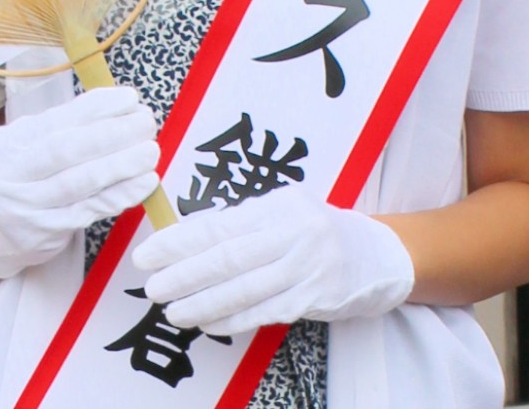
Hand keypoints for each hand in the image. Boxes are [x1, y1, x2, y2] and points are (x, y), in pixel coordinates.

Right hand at [0, 86, 159, 277]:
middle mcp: (8, 175)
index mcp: (2, 145)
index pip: (52, 121)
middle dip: (111, 134)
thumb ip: (57, 128)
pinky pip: (90, 211)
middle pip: (64, 151)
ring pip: (79, 183)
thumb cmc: (16, 178)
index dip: (94, 109)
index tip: (128, 99)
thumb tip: (112, 105)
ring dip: (121, 165)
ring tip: (150, 151)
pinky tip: (143, 183)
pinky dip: (120, 195)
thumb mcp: (21, 146)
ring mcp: (26, 207)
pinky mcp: (47, 233)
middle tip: (145, 123)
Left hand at [133, 185, 414, 335]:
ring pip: (244, 290)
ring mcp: (307, 269)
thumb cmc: (316, 229)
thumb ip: (240, 223)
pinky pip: (266, 312)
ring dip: (203, 304)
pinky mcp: (316, 299)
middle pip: (228, 259)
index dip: (178, 242)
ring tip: (172, 311)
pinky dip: (233, 319)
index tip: (147, 254)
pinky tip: (207, 322)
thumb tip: (184, 239)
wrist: (381, 254)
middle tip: (151, 287)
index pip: (218, 225)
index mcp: (277, 206)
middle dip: (183, 275)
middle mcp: (293, 235)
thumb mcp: (281, 210)